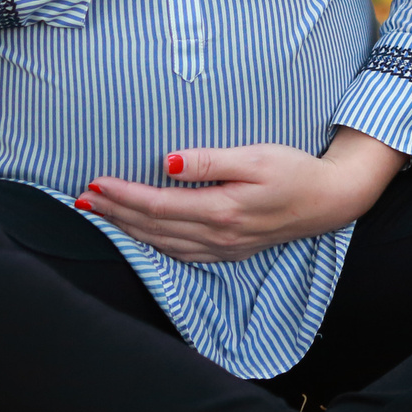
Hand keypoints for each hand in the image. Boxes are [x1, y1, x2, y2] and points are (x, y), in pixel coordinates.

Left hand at [78, 128, 406, 262]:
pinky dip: (153, 246)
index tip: (95, 184)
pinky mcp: (230, 252)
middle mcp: (219, 236)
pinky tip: (139, 237)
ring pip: (163, 245)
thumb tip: (166, 162)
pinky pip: (181, 255)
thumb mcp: (256, 156)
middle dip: (114, 214)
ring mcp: (224, 249)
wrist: (330, 200)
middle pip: (153, 228)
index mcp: (222, 211)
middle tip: (81, 200)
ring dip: (127, 230)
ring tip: (100, 215)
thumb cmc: (295, 169)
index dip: (122, 196)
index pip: (157, 205)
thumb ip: (209, 160)